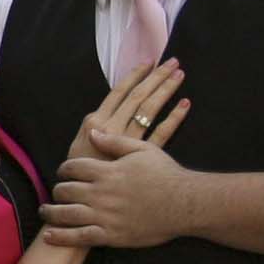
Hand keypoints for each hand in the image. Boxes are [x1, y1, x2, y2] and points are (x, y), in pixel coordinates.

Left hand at [43, 83, 195, 249]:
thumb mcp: (143, 149)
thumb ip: (115, 141)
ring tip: (45, 212)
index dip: (64, 169)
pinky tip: (50, 236)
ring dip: (51, 212)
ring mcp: (104, 215)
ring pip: (66, 214)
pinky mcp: (110, 235)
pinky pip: (79, 237)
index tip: (64, 172)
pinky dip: (61, 237)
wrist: (184, 203)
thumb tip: (93, 132)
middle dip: (57, 190)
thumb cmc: (166, 174)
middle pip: (65, 190)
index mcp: (107, 171)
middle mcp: (101, 193)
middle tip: (56, 193)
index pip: (73, 168)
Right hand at [66, 58, 183, 169]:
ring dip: (166, 91)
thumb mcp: (79, 146)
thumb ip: (94, 128)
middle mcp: (112, 128)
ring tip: (179, 75)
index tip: (149, 62)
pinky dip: (174, 118)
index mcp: (95, 123)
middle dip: (156, 77)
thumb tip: (111, 109)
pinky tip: (185, 104)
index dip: (135, 75)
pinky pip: (162, 134)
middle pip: (138, 97)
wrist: (80, 201)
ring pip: (150, 110)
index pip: (119, 92)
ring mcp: (128, 142)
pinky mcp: (141, 157)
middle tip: (173, 61)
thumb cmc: (79, 174)